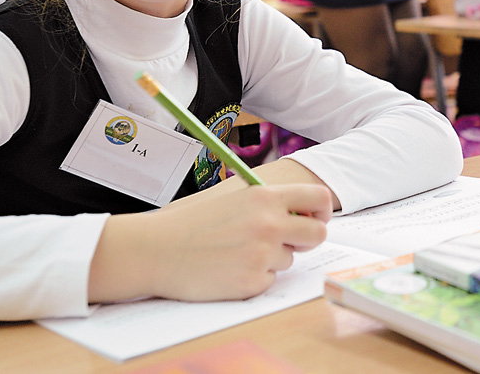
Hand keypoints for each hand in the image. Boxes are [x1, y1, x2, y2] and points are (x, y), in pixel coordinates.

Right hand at [88, 183, 331, 303]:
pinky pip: (269, 281)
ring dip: (271, 258)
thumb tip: (300, 210)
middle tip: (288, 241)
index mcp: (264, 197)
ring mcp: (262, 255)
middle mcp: (269, 224)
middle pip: (317, 234)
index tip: (314, 218)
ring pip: (289, 260)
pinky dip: (254, 277)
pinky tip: (228, 268)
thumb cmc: (192, 221)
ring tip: (237, 251)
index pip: (319, 199)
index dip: (322, 211)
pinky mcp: (252, 283)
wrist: (157, 249)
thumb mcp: (232, 197)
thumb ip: (267, 201)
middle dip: (307, 239)